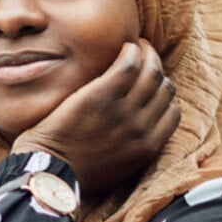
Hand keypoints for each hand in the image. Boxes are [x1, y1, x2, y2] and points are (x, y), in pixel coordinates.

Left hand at [12, 39, 179, 199]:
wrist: (49, 174)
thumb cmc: (75, 172)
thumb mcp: (117, 166)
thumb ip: (132, 146)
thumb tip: (135, 128)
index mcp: (148, 147)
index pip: (172, 112)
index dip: (163, 94)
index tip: (151, 84)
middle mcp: (142, 128)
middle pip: (164, 88)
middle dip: (157, 70)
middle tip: (144, 58)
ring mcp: (123, 111)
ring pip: (151, 73)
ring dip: (147, 54)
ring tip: (135, 47)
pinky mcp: (101, 96)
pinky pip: (128, 65)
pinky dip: (131, 52)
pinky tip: (125, 47)